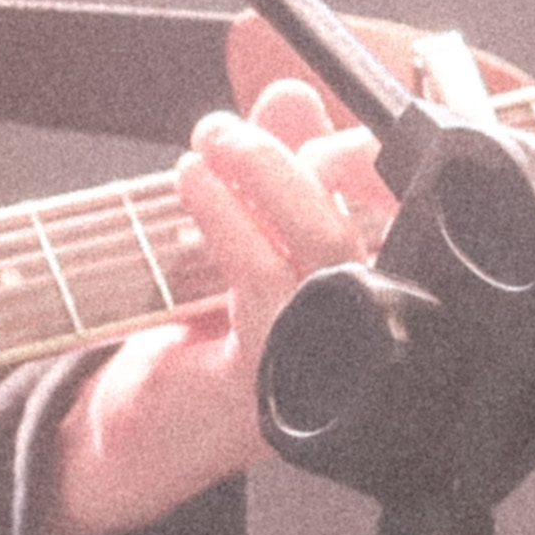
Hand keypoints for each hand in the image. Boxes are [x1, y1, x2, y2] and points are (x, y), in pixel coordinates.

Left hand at [43, 78, 388, 534]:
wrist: (137, 436)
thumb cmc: (196, 342)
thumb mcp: (238, 239)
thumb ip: (271, 173)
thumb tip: (292, 97)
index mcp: (372, 294)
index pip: (396, 205)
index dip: (355, 149)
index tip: (300, 111)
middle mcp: (365, 332)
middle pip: (375, 218)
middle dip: (312, 150)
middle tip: (236, 126)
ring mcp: (328, 362)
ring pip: (327, 244)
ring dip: (267, 175)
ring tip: (213, 143)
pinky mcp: (276, 383)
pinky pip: (265, 283)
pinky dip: (230, 221)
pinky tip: (196, 186)